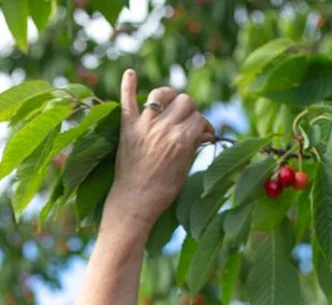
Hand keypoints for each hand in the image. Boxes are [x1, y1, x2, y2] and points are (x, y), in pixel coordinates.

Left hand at [104, 69, 214, 230]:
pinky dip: (128, 85)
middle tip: (187, 122)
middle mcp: (163, 128)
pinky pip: (127, 100)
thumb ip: (193, 146)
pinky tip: (130, 73)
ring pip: (161, 94)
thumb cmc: (161, 192)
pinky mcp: (127, 128)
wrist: (133, 204)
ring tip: (169, 105)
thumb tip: (204, 131)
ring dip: (168, 96)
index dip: (203, 125)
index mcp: (181, 140)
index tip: (203, 133)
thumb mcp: (184, 169)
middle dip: (190, 110)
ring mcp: (144, 126)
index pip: (199, 118)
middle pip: (184, 101)